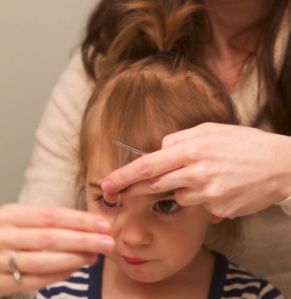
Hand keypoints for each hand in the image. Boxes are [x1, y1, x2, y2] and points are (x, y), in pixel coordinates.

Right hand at [0, 203, 113, 294]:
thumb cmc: (5, 233)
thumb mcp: (20, 219)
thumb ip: (47, 221)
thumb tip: (88, 226)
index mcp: (12, 215)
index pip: (52, 216)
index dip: (80, 220)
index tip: (103, 224)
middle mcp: (5, 236)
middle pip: (51, 238)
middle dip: (83, 240)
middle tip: (108, 242)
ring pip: (43, 261)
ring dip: (74, 259)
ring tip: (95, 256)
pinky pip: (33, 281)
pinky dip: (57, 275)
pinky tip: (75, 269)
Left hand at [102, 123, 290, 217]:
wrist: (280, 164)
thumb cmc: (243, 143)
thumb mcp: (210, 130)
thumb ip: (180, 139)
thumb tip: (159, 149)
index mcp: (192, 148)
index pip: (148, 164)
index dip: (124, 176)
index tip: (106, 185)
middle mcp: (196, 172)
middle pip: (153, 185)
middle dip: (133, 190)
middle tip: (118, 195)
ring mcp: (207, 193)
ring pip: (177, 196)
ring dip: (181, 189)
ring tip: (206, 175)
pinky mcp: (218, 208)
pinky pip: (198, 205)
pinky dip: (200, 197)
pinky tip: (219, 185)